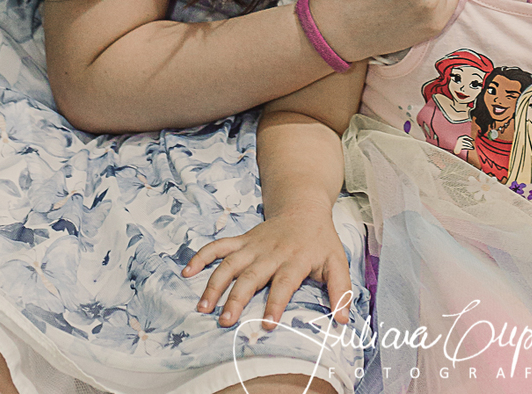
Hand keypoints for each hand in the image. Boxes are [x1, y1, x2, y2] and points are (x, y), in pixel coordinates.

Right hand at [183, 206, 351, 330]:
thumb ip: (341, 290)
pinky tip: (187, 271)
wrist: (303, 206)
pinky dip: (202, 256)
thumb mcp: (337, 261)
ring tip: (203, 307)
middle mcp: (271, 252)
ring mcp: (253, 245)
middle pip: (251, 275)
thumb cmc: (321, 239)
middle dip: (237, 298)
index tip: (267, 324)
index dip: (276, 302)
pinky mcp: (242, 241)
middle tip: (225, 320)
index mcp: (295, 258)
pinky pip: (219, 246)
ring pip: (230, 263)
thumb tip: (343, 321)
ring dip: (215, 283)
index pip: (284, 282)